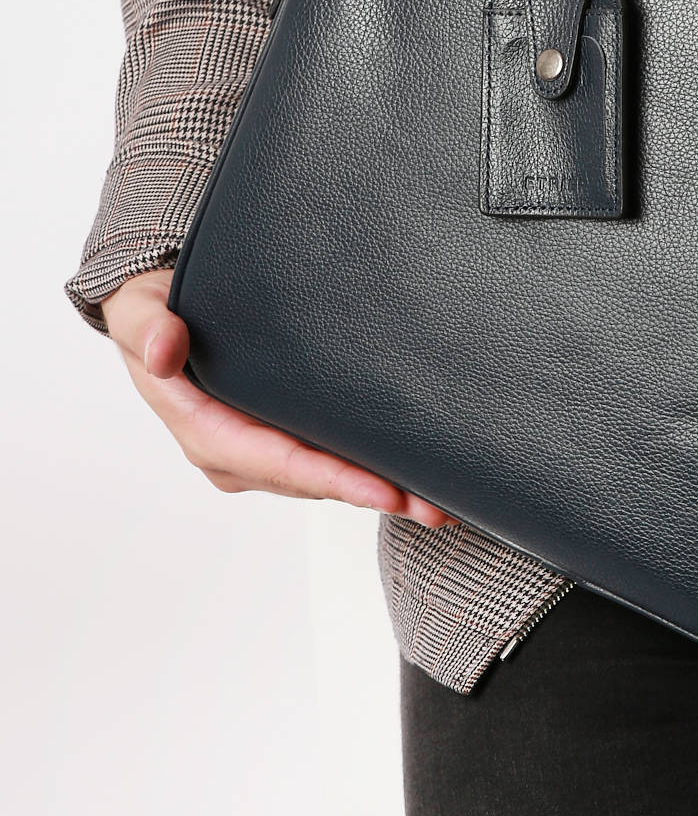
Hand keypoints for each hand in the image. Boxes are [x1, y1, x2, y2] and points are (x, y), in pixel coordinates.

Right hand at [102, 269, 456, 525]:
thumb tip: (164, 351)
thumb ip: (150, 327)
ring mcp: (258, 450)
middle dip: (373, 493)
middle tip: (436, 505)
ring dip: (379, 489)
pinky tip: (410, 474)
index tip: (384, 489)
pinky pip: (325, 460)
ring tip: (438, 500)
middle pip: (313, 482)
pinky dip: (366, 469)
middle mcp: (233, 452)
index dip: (333, 480)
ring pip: (326, 478)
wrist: (155, 312)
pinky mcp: (278, 436)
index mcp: (204, 430)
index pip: (278, 462)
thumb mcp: (141, 310)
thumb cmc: (150, 312)